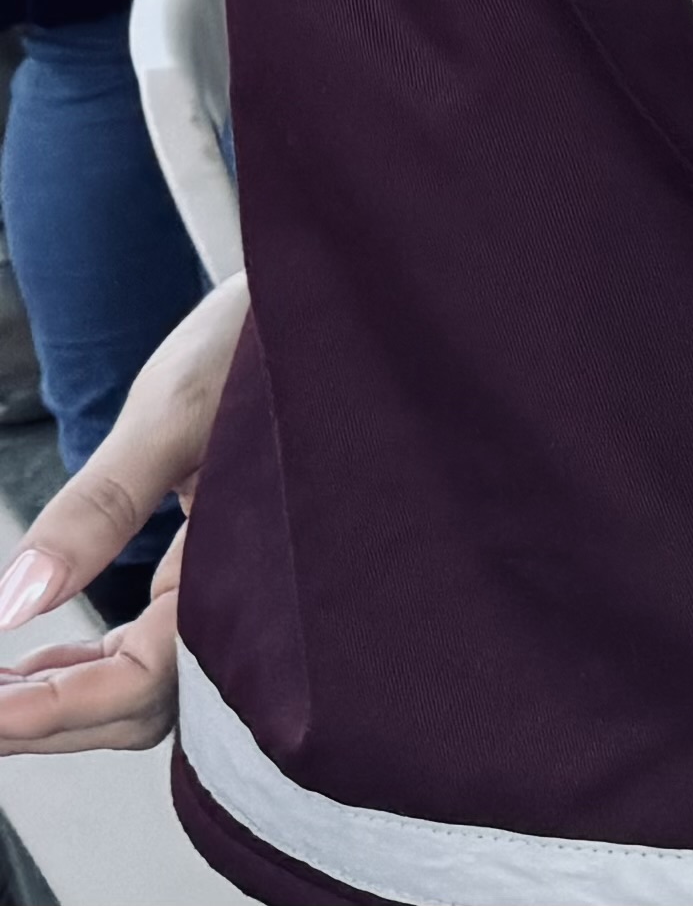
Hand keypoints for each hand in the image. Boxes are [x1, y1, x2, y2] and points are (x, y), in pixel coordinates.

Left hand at [0, 276, 237, 753]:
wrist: (329, 305)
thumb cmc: (273, 344)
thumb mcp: (172, 413)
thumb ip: (99, 510)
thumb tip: (16, 601)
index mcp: (248, 573)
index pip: (139, 684)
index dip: (50, 711)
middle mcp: (249, 600)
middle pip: (139, 709)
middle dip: (43, 721)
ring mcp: (236, 594)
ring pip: (144, 690)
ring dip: (59, 699)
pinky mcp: (219, 577)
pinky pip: (153, 652)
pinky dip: (87, 667)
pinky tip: (37, 659)